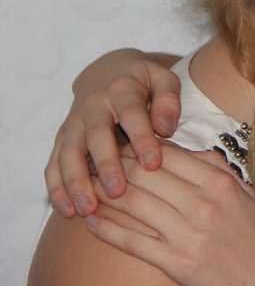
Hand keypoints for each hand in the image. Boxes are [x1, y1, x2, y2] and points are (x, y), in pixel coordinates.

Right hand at [44, 49, 182, 216]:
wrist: (107, 75)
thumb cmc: (144, 85)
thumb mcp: (163, 80)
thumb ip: (169, 100)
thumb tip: (165, 128)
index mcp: (122, 89)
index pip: (132, 113)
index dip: (141, 138)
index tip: (153, 164)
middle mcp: (92, 106)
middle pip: (96, 135)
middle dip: (105, 164)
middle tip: (117, 192)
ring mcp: (73, 123)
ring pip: (69, 153)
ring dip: (75, 182)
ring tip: (87, 210)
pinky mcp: (62, 140)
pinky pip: (54, 165)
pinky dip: (57, 188)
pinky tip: (68, 211)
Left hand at [84, 142, 254, 285]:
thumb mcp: (246, 196)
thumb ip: (218, 170)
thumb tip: (188, 150)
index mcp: (220, 183)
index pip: (167, 155)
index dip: (136, 147)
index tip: (117, 146)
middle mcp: (204, 204)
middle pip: (146, 175)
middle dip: (113, 165)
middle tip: (91, 163)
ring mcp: (190, 234)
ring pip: (135, 205)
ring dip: (103, 195)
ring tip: (84, 189)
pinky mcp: (179, 264)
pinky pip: (135, 243)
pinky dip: (109, 231)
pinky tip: (92, 224)